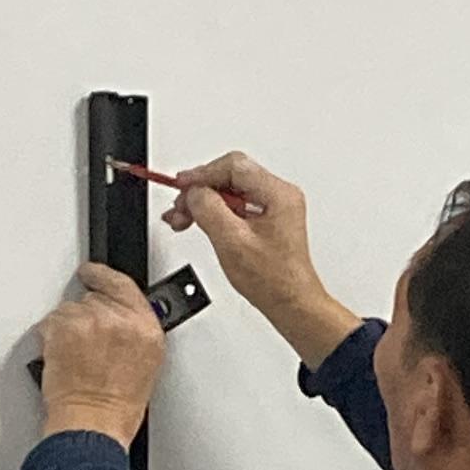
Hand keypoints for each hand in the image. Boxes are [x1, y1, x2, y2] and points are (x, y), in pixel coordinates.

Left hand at [36, 263, 165, 446]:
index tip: (93, 274)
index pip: (123, 285)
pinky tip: (63, 358)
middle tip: (86, 345)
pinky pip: (51, 321)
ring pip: (69, 309)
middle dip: (86, 317)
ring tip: (75, 357)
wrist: (93, 424)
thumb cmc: (116, 406)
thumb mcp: (145, 365)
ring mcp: (90, 321)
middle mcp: (120, 320)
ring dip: (67, 329)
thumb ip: (134, 332)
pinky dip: (51, 338)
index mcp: (146, 328)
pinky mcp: (63, 327)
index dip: (103, 277)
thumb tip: (119, 318)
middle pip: (93, 297)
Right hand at [162, 151, 361, 369]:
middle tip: (179, 207)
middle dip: (199, 190)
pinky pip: (235, 204)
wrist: (290, 303)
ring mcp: (273, 206)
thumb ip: (209, 209)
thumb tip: (194, 192)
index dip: (202, 174)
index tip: (181, 186)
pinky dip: (213, 211)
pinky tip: (197, 221)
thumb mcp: (232, 242)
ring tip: (182, 218)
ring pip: (229, 189)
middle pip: (229, 175)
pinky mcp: (266, 217)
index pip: (233, 166)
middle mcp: (279, 195)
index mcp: (277, 195)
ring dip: (203, 202)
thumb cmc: (273, 280)